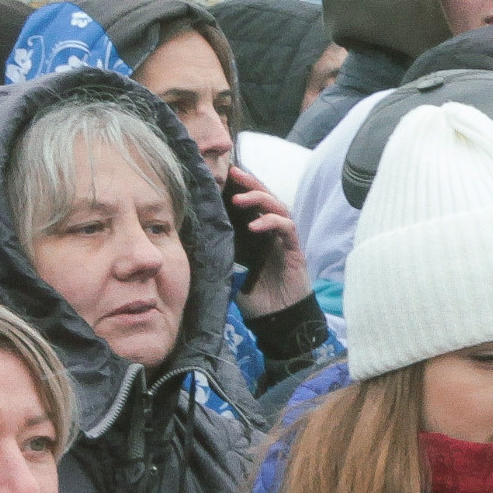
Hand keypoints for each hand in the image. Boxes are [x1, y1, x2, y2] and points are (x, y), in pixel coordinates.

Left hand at [227, 166, 311, 313]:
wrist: (277, 317)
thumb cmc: (254, 294)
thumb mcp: (231, 266)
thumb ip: (223, 248)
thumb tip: (197, 234)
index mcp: (258, 234)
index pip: (252, 204)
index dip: (241, 188)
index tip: (223, 175)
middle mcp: (273, 233)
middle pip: (267, 199)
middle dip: (251, 184)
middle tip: (233, 175)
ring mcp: (285, 240)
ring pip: (278, 208)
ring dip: (260, 199)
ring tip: (239, 199)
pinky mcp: (295, 250)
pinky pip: (287, 229)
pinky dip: (271, 222)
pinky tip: (255, 226)